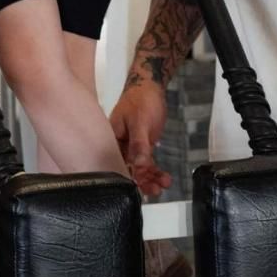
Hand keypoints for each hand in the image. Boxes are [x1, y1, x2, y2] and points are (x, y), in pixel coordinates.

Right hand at [110, 77, 170, 196]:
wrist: (150, 86)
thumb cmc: (141, 100)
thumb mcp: (140, 122)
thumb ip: (139, 144)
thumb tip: (140, 166)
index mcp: (111, 139)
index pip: (116, 163)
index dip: (127, 178)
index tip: (139, 188)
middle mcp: (118, 145)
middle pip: (128, 168)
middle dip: (142, 181)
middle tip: (156, 190)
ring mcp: (130, 146)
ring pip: (139, 168)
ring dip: (151, 177)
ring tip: (165, 183)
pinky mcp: (141, 145)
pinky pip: (146, 162)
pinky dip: (155, 170)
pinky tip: (164, 177)